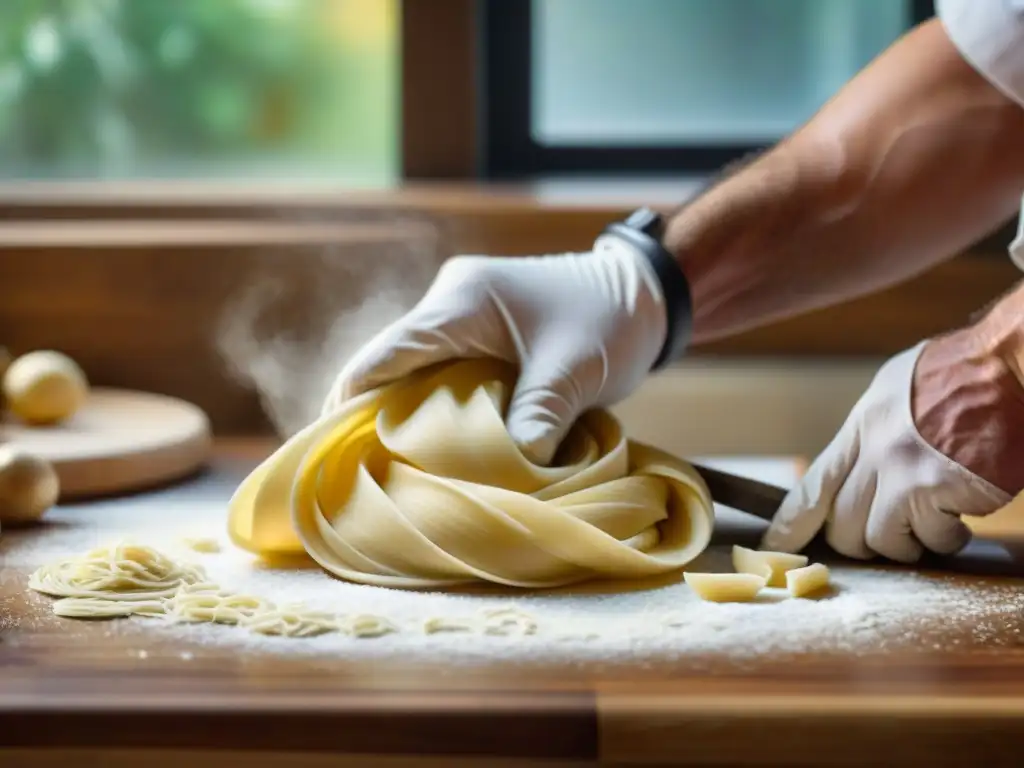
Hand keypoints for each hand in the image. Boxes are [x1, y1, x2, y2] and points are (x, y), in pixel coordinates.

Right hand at [322, 236, 667, 464]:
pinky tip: (426, 449)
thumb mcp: (576, 371)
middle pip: (387, 366)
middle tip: (355, 474)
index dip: (349, 402)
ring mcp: (460, 318)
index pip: (385, 354)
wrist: (643, 293)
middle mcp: (450, 303)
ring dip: (400, 416)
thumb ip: (538, 416)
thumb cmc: (610, 319)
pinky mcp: (476, 335)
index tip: (329, 452)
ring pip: (409, 373)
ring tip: (385, 469)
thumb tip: (510, 473)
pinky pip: (436, 375)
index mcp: (463, 302)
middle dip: (369, 417)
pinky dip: (428, 409)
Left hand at [762, 327, 1023, 561]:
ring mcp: (904, 475)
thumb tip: (860, 466)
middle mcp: (874, 454)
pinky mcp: (939, 493)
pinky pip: (933, 540)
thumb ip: (874, 432)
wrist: (1009, 365)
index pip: (813, 487)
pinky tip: (963, 513)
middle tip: (894, 529)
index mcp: (862, 427)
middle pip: (843, 527)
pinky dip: (950, 537)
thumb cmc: (964, 373)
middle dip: (863, 541)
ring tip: (936, 518)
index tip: (776, 546)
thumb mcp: (898, 390)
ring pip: (884, 541)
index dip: (791, 524)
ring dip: (912, 542)